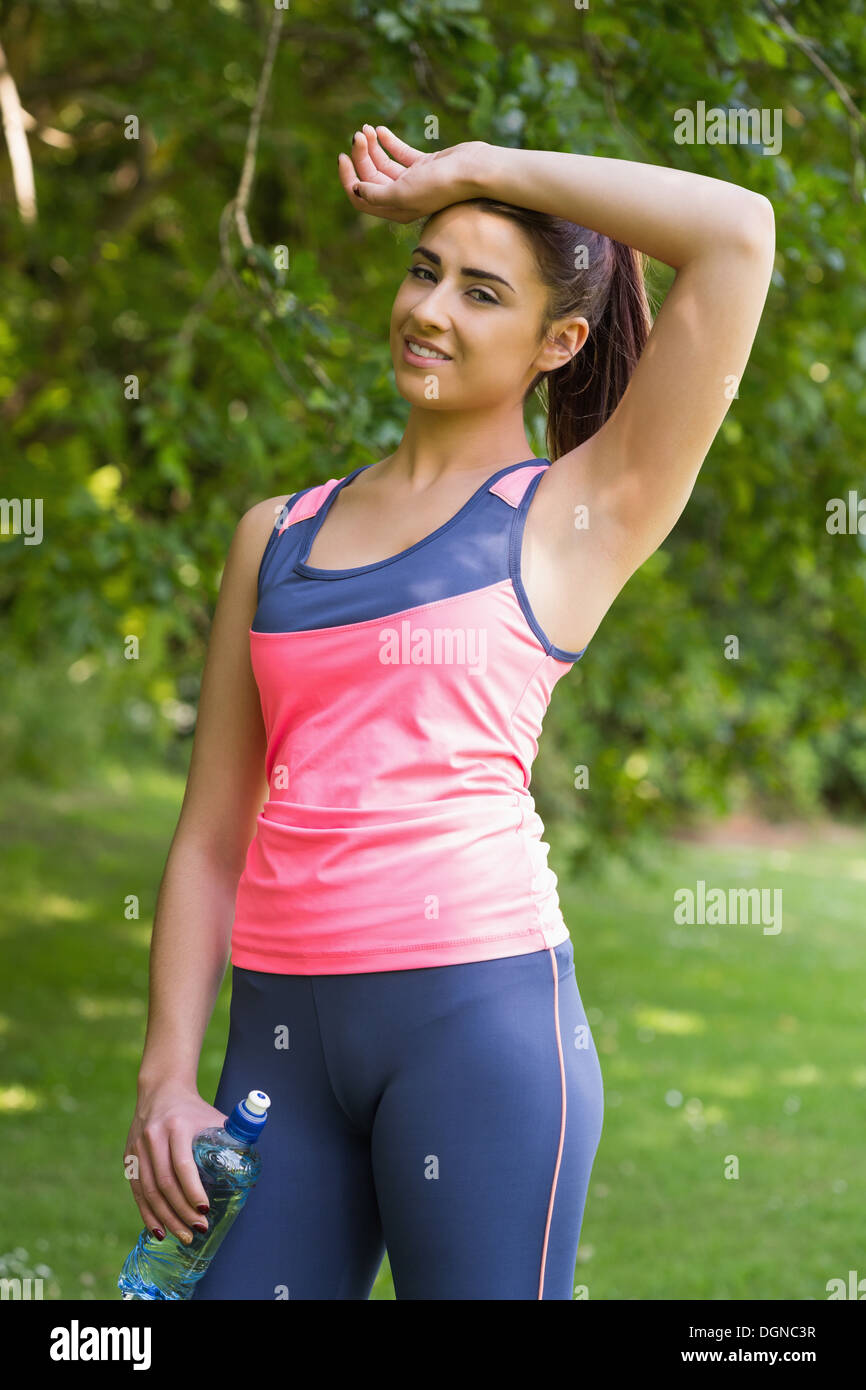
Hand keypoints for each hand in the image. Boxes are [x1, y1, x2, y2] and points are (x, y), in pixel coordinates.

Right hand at [123, 1082, 227, 1245]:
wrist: (161, 1091)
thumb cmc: (195, 1110)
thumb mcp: (214, 1118)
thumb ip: (232, 1140)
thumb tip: (249, 1171)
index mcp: (177, 1126)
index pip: (182, 1165)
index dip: (192, 1191)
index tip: (205, 1210)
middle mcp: (153, 1137)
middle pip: (164, 1183)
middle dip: (182, 1211)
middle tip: (198, 1230)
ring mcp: (138, 1148)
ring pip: (149, 1191)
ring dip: (166, 1218)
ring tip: (183, 1236)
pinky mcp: (129, 1157)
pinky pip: (137, 1191)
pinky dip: (148, 1214)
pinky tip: (160, 1231)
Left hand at [337, 124, 489, 223]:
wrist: (473, 170)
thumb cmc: (439, 185)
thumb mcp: (402, 194)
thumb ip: (376, 195)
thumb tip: (355, 190)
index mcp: (396, 210)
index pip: (362, 198)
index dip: (348, 179)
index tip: (343, 156)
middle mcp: (403, 197)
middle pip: (371, 177)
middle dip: (361, 156)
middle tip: (358, 135)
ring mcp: (414, 180)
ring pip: (383, 163)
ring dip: (372, 146)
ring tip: (366, 129)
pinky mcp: (424, 164)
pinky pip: (400, 153)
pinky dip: (388, 141)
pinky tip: (379, 130)